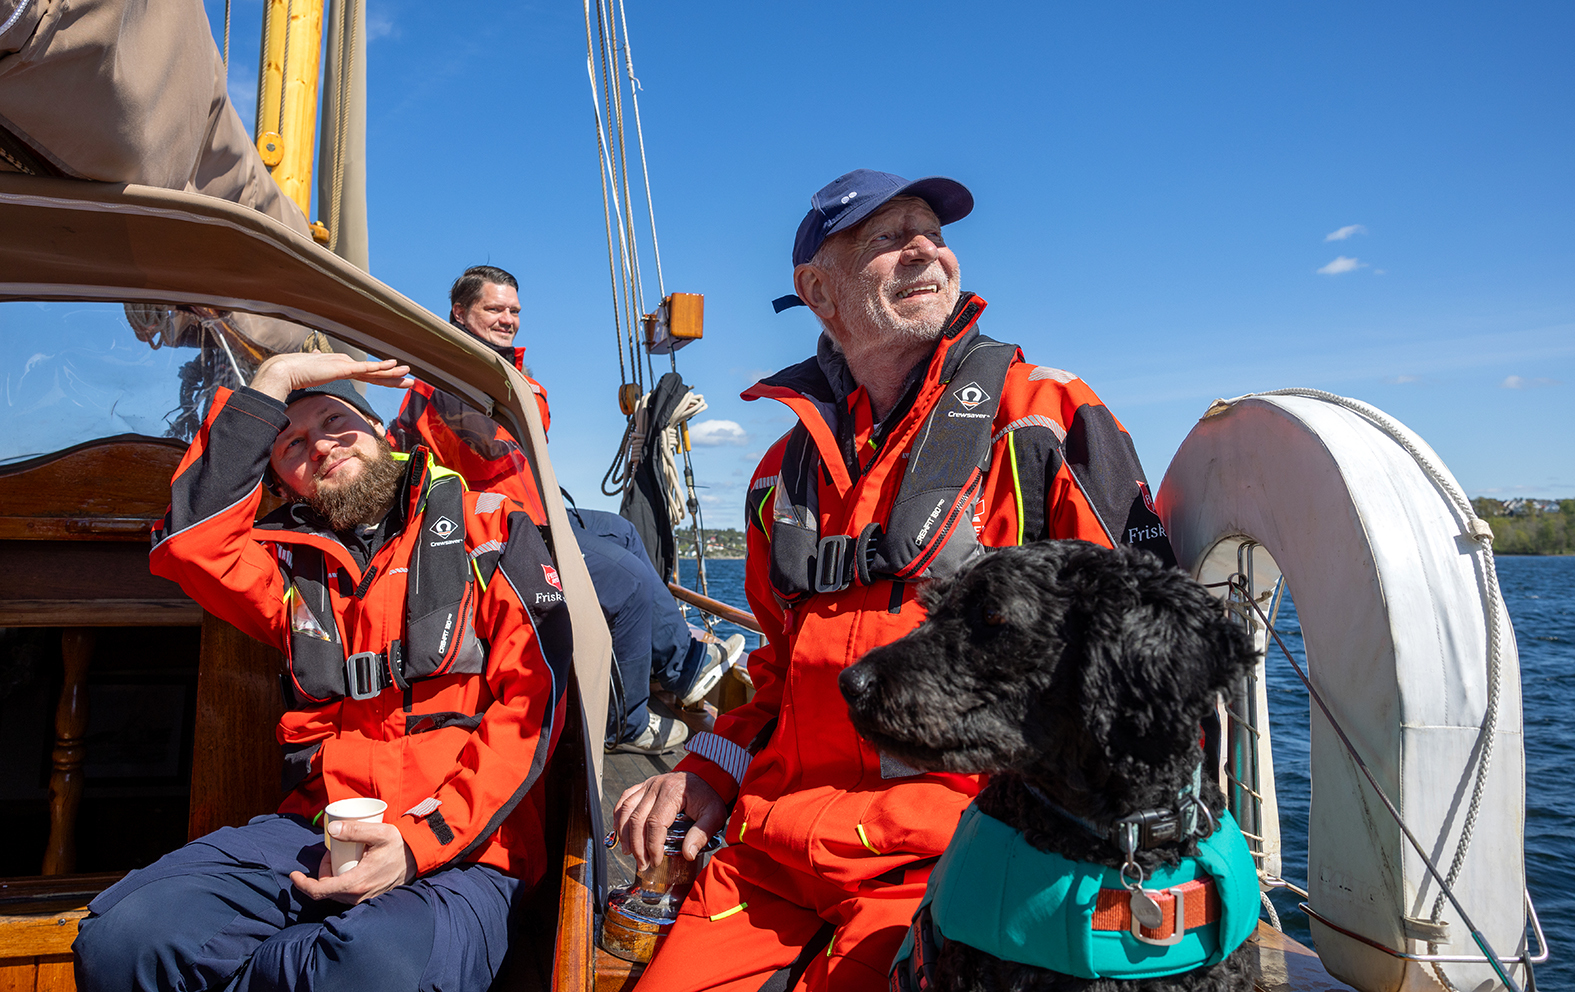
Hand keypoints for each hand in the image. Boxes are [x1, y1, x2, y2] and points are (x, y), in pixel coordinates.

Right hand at [252, 353, 412, 402]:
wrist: (285, 370)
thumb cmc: (296, 374)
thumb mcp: (312, 373)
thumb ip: (317, 367)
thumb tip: (315, 360)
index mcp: (342, 368)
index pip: (367, 375)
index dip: (383, 378)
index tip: (397, 381)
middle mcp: (346, 364)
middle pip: (375, 374)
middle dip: (394, 378)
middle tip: (411, 381)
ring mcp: (345, 365)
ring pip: (374, 370)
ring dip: (393, 372)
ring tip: (408, 372)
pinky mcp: (342, 367)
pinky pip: (365, 368)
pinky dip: (380, 367)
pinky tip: (393, 365)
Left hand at [290, 820, 417, 904]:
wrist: (419, 859)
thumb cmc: (400, 846)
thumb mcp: (380, 833)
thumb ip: (355, 831)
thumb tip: (331, 829)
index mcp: (355, 884)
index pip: (319, 891)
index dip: (302, 884)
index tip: (293, 875)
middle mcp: (357, 897)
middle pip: (326, 890)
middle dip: (321, 872)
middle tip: (330, 852)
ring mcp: (363, 900)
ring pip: (336, 893)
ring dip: (331, 877)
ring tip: (339, 857)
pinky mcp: (369, 899)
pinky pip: (346, 894)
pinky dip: (341, 882)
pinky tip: (348, 868)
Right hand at [613, 772, 725, 870]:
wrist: (708, 777)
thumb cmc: (710, 796)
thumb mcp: (714, 815)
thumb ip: (701, 834)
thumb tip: (688, 854)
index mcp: (673, 792)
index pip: (655, 823)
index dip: (653, 845)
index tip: (656, 861)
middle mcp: (657, 786)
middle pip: (637, 819)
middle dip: (637, 845)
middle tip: (642, 863)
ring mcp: (648, 784)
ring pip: (627, 809)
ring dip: (625, 833)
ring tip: (629, 852)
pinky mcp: (644, 786)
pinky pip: (625, 799)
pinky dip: (618, 815)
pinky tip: (619, 831)